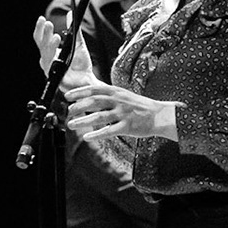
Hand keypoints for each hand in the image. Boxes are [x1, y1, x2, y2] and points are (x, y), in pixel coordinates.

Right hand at [33, 16, 96, 91]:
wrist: (88, 80)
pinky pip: (52, 68)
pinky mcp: (55, 77)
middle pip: (41, 45)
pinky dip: (54, 59)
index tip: (42, 19)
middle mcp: (47, 60)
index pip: (41, 39)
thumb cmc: (81, 64)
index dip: (40, 29)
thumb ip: (74, 30)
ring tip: (57, 37)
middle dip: (44, 34)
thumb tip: (71, 13)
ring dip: (50, 45)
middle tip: (48, 24)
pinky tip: (57, 52)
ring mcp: (50, 69)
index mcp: (50, 51)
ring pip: (46, 55)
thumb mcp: (78, 43)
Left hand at [63, 82, 177, 142]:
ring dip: (83, 121)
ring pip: (99, 117)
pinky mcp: (127, 126)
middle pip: (94, 102)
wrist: (159, 115)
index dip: (80, 92)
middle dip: (79, 106)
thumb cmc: (140, 106)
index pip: (94, 89)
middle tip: (68, 112)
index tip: (68, 96)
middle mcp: (118, 101)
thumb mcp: (124, 95)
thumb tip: (91, 96)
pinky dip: (97, 134)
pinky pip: (109, 131)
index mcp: (117, 92)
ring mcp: (123, 114)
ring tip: (71, 125)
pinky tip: (87, 137)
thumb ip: (109, 95)